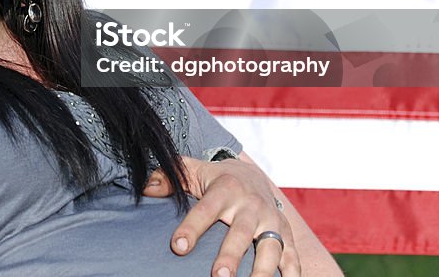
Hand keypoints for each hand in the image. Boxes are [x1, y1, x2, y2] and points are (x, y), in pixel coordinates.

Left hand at [144, 156, 299, 276]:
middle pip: (241, 232)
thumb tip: (145, 187)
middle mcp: (251, 205)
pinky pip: (293, 256)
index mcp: (226, 189)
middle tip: (219, 276)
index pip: (206, 209)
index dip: (192, 227)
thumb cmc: (215, 179)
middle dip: (231, 255)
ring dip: (263, 271)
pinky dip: (293, 273)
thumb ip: (169, 178)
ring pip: (271, 247)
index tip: (178, 247)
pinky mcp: (287, 234)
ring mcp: (272, 221)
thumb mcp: (192, 171)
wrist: (252, 175)